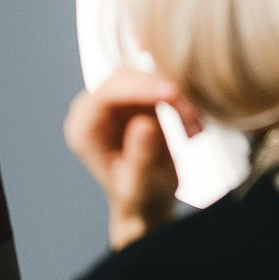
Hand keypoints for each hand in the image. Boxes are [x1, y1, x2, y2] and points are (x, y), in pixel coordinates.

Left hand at [66, 68, 200, 248]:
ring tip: (194, 129)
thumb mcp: (141, 186)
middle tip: (193, 116)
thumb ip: (140, 156)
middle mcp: (93, 112)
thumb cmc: (139, 199)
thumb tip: (144, 124)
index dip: (140, 88)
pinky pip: (160, 85)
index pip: (107, 93)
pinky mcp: (134, 100)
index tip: (173, 93)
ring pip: (148, 77)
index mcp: (84, 131)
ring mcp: (114, 103)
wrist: (148, 202)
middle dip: (164, 92)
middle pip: (127, 78)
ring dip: (177, 98)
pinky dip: (180, 102)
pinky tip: (191, 126)